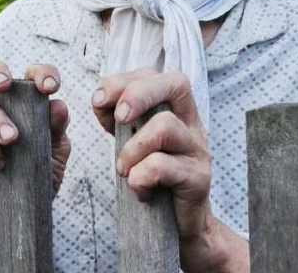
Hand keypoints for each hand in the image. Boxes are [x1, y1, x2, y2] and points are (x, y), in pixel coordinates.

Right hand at [0, 59, 71, 257]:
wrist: (25, 207)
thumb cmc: (42, 169)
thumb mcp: (57, 150)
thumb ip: (58, 128)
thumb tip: (57, 106)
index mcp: (26, 98)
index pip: (31, 73)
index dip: (40, 73)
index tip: (50, 88)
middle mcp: (0, 104)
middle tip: (4, 86)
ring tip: (12, 138)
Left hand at [91, 68, 247, 271]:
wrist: (180, 223)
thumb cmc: (155, 177)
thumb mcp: (134, 140)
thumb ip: (119, 117)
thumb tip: (101, 100)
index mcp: (175, 108)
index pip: (154, 74)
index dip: (123, 80)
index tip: (100, 102)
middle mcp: (191, 122)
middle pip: (175, 83)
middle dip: (138, 94)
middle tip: (119, 119)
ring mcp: (197, 149)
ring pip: (165, 126)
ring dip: (133, 148)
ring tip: (124, 168)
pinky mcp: (198, 178)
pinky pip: (163, 166)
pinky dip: (140, 177)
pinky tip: (138, 189)